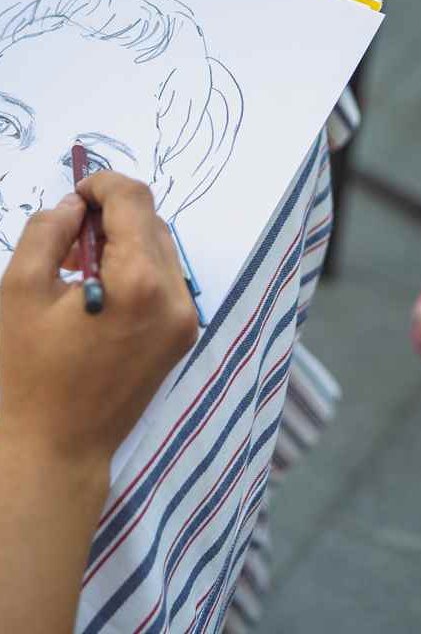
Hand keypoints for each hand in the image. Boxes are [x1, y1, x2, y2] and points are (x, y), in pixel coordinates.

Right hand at [0, 173, 197, 476]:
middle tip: (70, 235)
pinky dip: (137, 268)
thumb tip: (75, 206)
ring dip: (126, 241)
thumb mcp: (20, 291)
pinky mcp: (181, 338)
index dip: (103, 184)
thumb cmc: (27, 375)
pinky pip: (165, 280)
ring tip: (81, 266)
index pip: (134, 200)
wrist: (54, 452)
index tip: (75, 194)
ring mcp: (184, 320)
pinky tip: (102, 290)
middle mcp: (175, 296)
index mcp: (139, 281)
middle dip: (112, 215)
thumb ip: (48, 232)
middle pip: (152, 222)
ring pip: (162, 249)